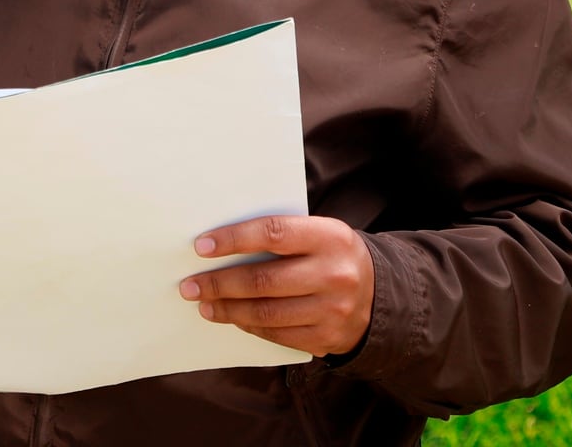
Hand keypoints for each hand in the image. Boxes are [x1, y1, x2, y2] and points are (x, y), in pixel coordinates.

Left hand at [178, 214, 373, 357]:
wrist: (380, 295)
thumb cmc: (332, 255)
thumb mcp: (319, 233)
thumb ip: (280, 235)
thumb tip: (221, 244)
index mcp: (330, 237)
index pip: (272, 234)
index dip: (234, 239)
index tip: (201, 246)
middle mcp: (333, 274)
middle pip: (263, 280)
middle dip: (219, 283)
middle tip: (190, 284)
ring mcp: (332, 310)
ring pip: (266, 313)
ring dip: (227, 309)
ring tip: (203, 303)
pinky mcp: (327, 339)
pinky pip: (277, 334)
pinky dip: (249, 326)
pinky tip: (231, 317)